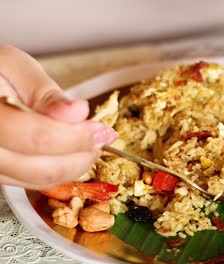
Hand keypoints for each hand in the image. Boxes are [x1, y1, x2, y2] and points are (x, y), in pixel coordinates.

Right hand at [0, 44, 117, 189]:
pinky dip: (61, 169)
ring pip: (40, 181)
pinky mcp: (1, 175)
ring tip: (90, 142)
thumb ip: (48, 94)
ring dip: (75, 164)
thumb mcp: (17, 68)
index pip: (35, 138)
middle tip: (102, 137)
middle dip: (80, 155)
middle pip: (40, 168)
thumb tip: (78, 112)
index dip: (76, 137)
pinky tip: (73, 150)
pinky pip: (35, 182)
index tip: (101, 129)